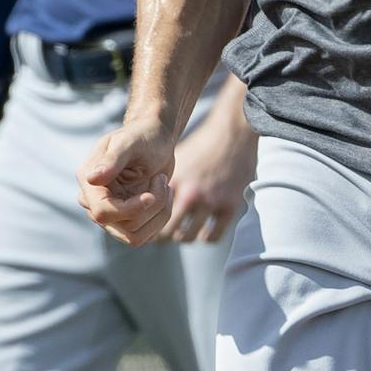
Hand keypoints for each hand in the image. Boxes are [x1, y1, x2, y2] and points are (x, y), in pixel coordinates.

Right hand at [76, 118, 176, 246]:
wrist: (156, 139)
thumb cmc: (143, 135)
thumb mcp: (130, 143)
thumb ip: (112, 160)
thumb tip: (91, 179)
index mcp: (88, 180)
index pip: (102, 212)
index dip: (131, 209)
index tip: (152, 195)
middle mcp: (93, 201)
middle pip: (123, 227)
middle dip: (151, 207)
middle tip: (163, 180)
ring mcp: (109, 214)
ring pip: (134, 236)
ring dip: (159, 212)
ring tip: (165, 185)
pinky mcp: (125, 222)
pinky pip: (144, 236)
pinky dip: (161, 217)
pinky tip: (165, 195)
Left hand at [156, 109, 256, 243]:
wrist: (232, 133)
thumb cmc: (200, 146)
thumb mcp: (176, 158)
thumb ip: (159, 180)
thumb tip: (138, 199)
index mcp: (174, 181)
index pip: (150, 215)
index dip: (145, 223)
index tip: (147, 224)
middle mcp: (191, 193)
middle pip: (166, 232)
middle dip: (162, 235)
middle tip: (162, 234)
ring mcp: (211, 201)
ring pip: (186, 237)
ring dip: (182, 236)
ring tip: (182, 231)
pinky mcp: (230, 206)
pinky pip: (212, 236)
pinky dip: (205, 237)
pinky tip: (203, 230)